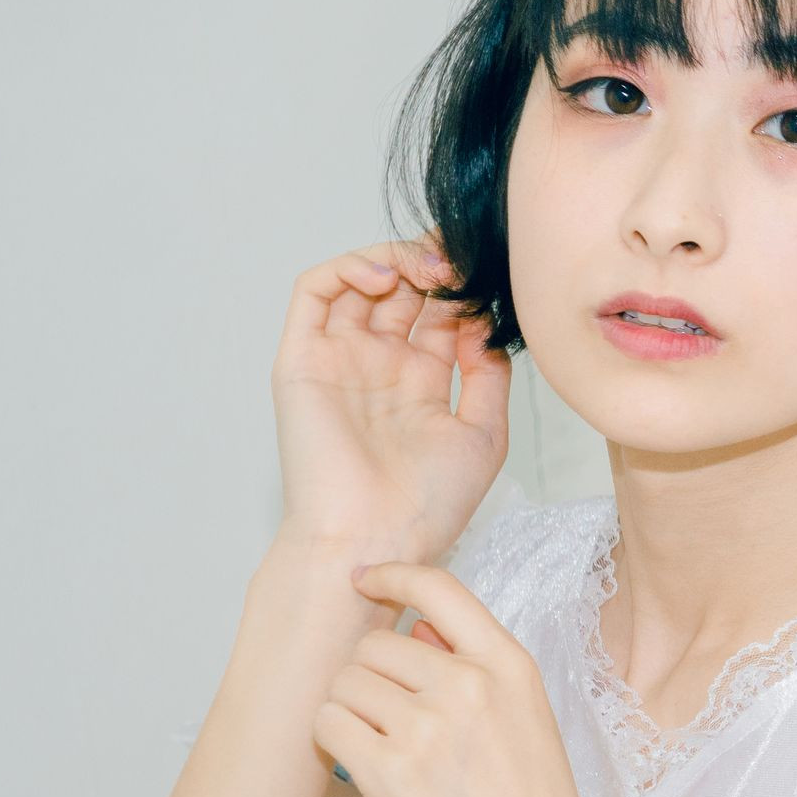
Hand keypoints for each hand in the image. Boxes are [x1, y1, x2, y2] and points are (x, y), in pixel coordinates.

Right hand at [274, 242, 506, 567]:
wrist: (373, 539)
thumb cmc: (428, 505)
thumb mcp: (483, 434)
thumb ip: (488, 375)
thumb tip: (486, 323)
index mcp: (421, 384)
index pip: (442, 314)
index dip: (467, 290)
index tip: (493, 279)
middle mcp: (380, 367)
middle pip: (405, 291)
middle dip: (436, 265)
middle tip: (463, 257)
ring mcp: (341, 360)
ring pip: (360, 282)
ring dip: (397, 258)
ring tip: (431, 267)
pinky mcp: (303, 359)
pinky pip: (313, 293)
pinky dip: (347, 268)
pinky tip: (387, 278)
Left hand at [312, 562, 611, 796]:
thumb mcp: (529, 725)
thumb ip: (476, 670)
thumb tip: (414, 627)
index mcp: (510, 668)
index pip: (439, 588)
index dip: (392, 576)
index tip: (365, 583)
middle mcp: (469, 686)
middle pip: (373, 645)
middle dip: (368, 680)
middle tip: (385, 725)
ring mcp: (429, 728)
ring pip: (344, 684)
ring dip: (348, 715)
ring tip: (380, 754)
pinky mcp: (391, 774)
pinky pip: (327, 725)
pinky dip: (331, 745)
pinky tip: (360, 770)